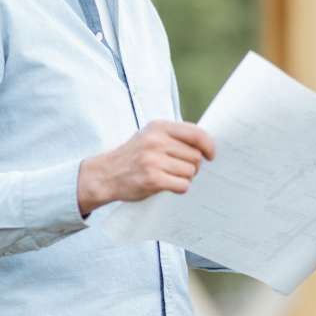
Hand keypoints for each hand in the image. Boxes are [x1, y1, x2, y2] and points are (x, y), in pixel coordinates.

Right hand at [77, 121, 215, 215]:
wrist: (105, 174)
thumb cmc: (133, 155)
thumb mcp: (150, 136)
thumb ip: (175, 136)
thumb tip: (206, 144)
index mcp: (159, 127)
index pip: (196, 133)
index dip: (209, 146)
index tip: (210, 155)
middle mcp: (156, 141)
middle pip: (195, 156)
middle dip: (193, 166)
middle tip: (179, 169)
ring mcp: (153, 160)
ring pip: (190, 172)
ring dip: (185, 178)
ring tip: (170, 176)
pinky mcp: (152, 179)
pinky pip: (182, 185)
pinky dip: (179, 188)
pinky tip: (168, 185)